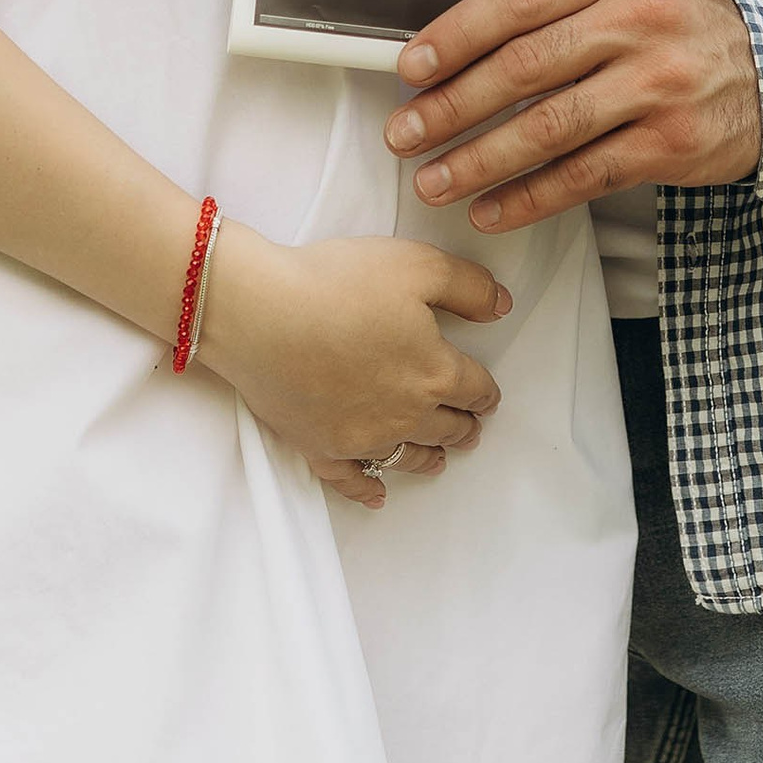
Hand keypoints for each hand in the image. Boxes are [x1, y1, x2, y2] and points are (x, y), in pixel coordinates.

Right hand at [195, 226, 510, 487]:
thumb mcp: (417, 266)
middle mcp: (405, 414)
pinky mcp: (320, 447)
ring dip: (427, 457)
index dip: (486, 392)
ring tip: (437, 460)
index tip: (488, 397)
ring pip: (407, 456)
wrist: (261, 314)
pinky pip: (351, 481)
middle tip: (469, 429)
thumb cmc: (336, 284)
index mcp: (434, 371)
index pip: (474, 388)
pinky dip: (368, 490)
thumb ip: (468, 287)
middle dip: (462, 427)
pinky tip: (378, 496)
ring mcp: (362, 437)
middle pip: (446, 427)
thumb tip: (500, 306)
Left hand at [382, 0, 762, 231]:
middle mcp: (640, 20)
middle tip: (403, 133)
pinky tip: (490, 211)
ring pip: (548, 128)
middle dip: (452, 106)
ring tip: (432, 180)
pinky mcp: (671, 142)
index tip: (410, 69)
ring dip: (479, 161)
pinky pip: (584, 176)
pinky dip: (530, 198)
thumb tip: (461, 23)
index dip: (456, 36)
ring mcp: (658, 84)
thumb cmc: (682, 23)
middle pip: (525, 66)